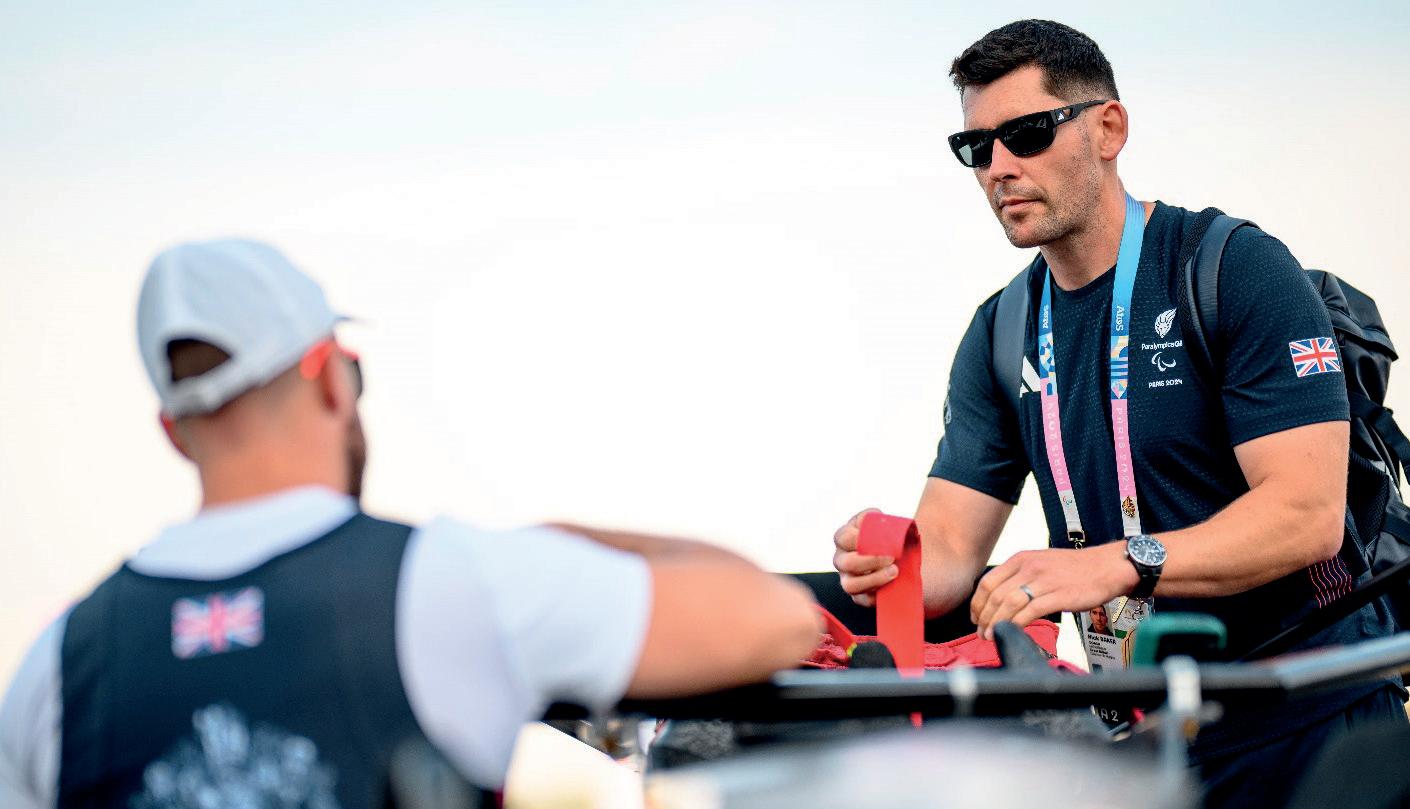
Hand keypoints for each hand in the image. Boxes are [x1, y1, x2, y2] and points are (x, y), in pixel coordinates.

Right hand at [832, 508, 898, 607]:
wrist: (904, 557)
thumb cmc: (892, 537)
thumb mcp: (886, 524)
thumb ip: (880, 520)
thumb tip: (878, 520)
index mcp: (845, 538)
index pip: (843, 537)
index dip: (860, 539)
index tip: (882, 539)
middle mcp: (841, 559)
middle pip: (845, 563)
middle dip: (870, 560)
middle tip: (892, 558)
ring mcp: (847, 578)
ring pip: (850, 585)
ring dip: (874, 579)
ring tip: (895, 572)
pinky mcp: (858, 596)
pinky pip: (862, 600)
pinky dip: (876, 595)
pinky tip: (891, 586)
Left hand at [970, 544, 1138, 638]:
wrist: (1107, 567)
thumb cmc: (1074, 569)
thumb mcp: (1040, 563)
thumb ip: (1020, 577)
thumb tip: (1000, 598)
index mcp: (1021, 559)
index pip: (987, 582)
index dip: (977, 603)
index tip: (975, 617)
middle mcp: (1028, 568)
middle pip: (994, 595)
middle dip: (983, 617)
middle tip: (981, 632)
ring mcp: (1043, 581)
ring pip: (1008, 604)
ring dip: (996, 623)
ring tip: (991, 636)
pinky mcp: (1058, 596)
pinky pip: (1029, 611)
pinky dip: (1016, 624)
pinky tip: (1012, 632)